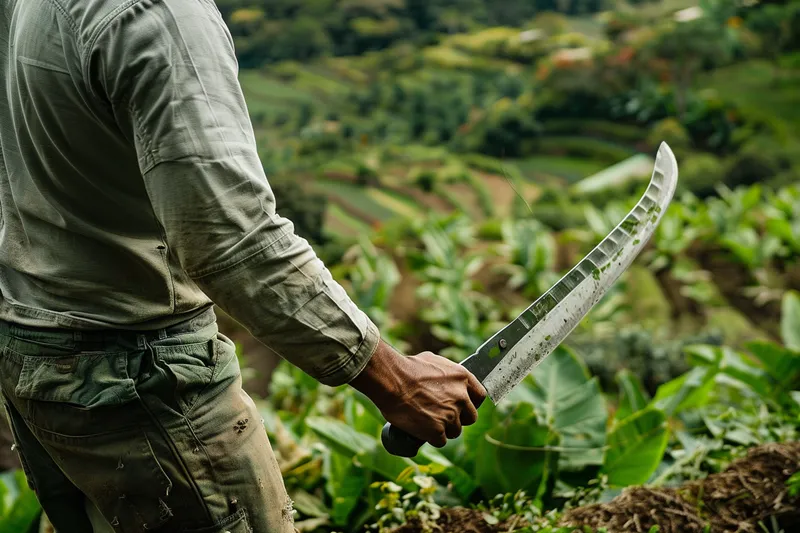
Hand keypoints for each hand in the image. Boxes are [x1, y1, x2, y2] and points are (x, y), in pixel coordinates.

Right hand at [350, 340, 485, 447]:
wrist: (391, 380)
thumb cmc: (407, 368)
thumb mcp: (433, 361)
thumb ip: (447, 373)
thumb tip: (448, 379)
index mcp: (462, 377)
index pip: (480, 396)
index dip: (471, 404)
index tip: (463, 407)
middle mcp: (461, 397)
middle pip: (470, 418)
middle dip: (458, 419)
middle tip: (442, 416)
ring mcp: (450, 415)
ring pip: (454, 431)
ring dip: (443, 430)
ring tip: (427, 422)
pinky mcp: (437, 430)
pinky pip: (440, 441)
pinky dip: (430, 438)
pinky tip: (421, 430)